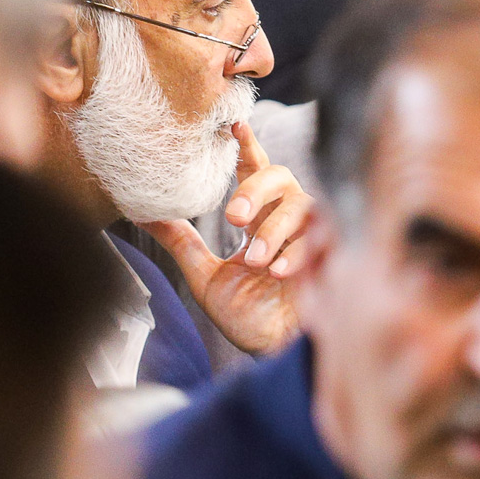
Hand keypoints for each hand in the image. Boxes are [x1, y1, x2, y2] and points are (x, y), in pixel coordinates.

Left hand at [141, 122, 312, 355]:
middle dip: (256, 191)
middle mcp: (289, 221)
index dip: (247, 146)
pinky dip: (300, 253)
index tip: (233, 124)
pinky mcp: (337, 259)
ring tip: (256, 261)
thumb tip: (142, 211)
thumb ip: (181, 242)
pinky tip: (281, 272)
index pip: (256, 172)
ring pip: (302, 206)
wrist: (274, 354)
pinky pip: (325, 238)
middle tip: (233, 217)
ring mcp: (316, 238)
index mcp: (261, 219)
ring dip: (275, 231)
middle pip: (280, 178)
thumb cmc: (247, 316)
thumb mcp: (205, 277)